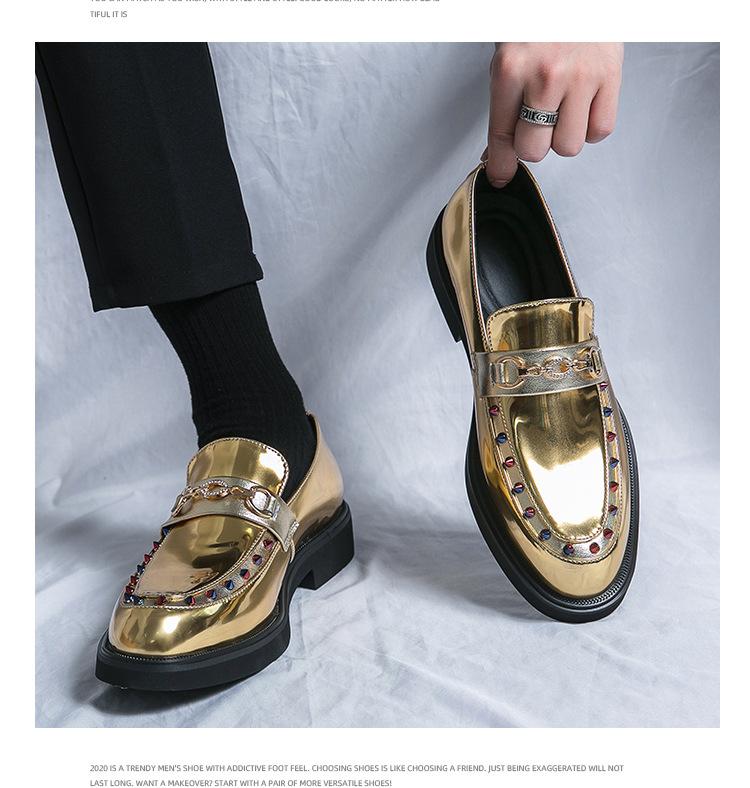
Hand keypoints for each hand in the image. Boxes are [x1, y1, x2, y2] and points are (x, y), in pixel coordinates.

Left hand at [485, 43, 623, 186]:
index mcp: (510, 69)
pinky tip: (583, 106)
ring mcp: (580, 76)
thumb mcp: (507, 59)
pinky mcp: (610, 74)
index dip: (500, 164)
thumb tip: (497, 156)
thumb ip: (502, 108)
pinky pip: (600, 131)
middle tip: (536, 124)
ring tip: (561, 110)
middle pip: (536, 151)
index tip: (500, 175)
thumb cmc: (535, 23)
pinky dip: (591, 127)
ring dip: (563, 137)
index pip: (502, 137)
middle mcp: (544, 75)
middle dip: (533, 144)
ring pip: (569, 147)